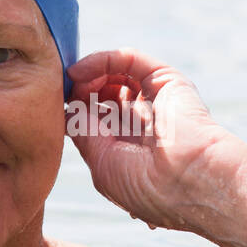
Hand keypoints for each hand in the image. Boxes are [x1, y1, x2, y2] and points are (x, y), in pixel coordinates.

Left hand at [65, 48, 246, 235]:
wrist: (193, 181)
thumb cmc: (149, 186)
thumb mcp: (102, 164)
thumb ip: (83, 132)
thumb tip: (67, 107)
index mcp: (130, 148)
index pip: (94, 119)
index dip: (73, 110)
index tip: (52, 108)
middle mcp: (142, 122)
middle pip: (101, 94)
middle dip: (78, 92)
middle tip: (63, 94)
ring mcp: (154, 99)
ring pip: (113, 75)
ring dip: (87, 76)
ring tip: (74, 83)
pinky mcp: (165, 80)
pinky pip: (129, 60)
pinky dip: (102, 60)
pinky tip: (82, 72)